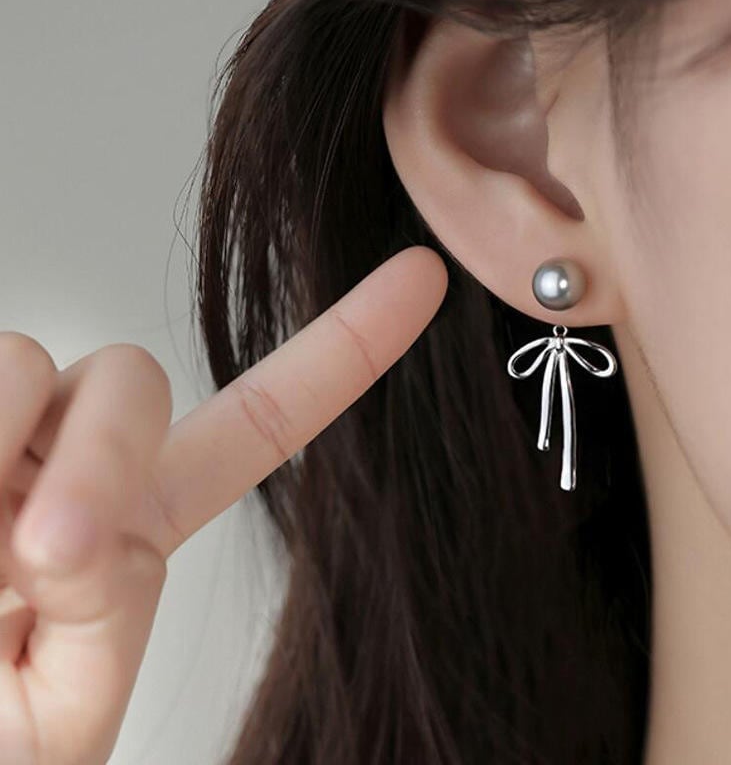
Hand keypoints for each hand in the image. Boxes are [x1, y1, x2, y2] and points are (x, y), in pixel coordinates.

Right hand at [0, 245, 447, 764]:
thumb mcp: (59, 718)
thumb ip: (109, 619)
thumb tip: (87, 532)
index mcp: (135, 525)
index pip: (262, 419)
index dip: (347, 348)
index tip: (426, 276)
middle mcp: (73, 461)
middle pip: (134, 376)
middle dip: (100, 455)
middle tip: (37, 559)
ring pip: (27, 362)